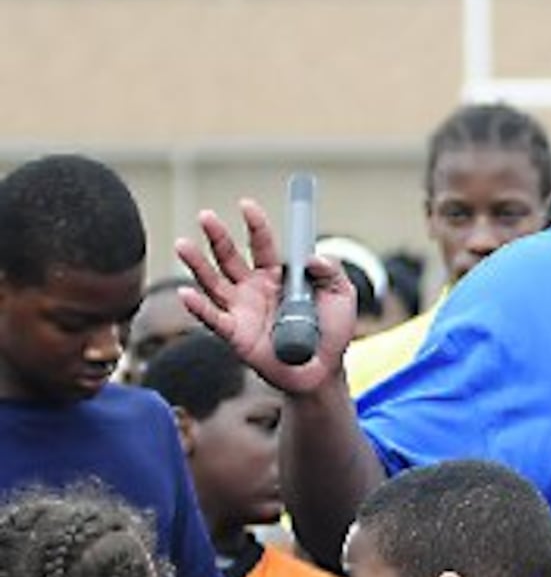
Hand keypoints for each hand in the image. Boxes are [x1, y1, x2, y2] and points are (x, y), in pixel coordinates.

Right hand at [175, 199, 356, 395]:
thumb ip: (331, 270)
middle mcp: (254, 290)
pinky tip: (186, 293)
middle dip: (217, 236)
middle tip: (206, 216)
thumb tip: (311, 256)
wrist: (323, 371)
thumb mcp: (342, 295)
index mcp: (277, 276)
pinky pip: (213, 319)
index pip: (262, 244)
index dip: (255, 224)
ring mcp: (241, 311)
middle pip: (229, 257)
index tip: (246, 204)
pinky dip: (198, 307)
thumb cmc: (332, 333)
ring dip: (197, 264)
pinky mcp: (235, 335)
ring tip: (182, 244)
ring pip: (213, 282)